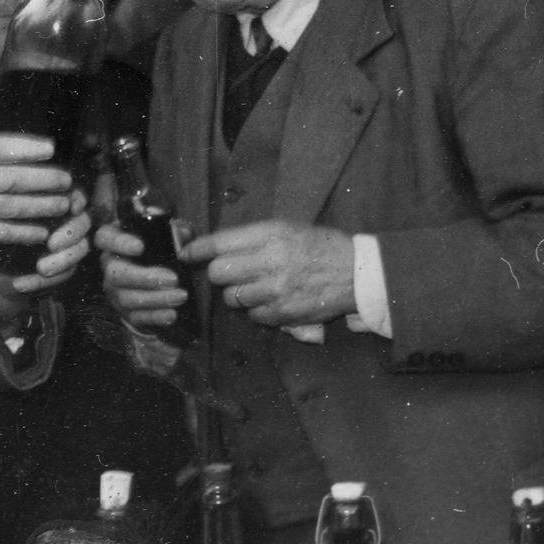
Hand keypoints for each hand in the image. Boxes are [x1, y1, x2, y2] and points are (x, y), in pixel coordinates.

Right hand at [0, 116, 73, 263]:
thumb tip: (3, 106)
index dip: (26, 147)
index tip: (52, 148)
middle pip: (9, 177)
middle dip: (43, 179)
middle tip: (67, 179)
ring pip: (8, 205)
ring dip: (40, 206)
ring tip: (63, 204)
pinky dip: (21, 233)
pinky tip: (40, 232)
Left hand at [12, 194, 91, 295]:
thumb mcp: (0, 217)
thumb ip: (15, 204)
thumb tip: (23, 187)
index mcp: (57, 201)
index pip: (76, 196)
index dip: (77, 200)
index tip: (71, 208)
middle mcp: (69, 221)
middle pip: (84, 222)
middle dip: (71, 233)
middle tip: (52, 243)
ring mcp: (70, 246)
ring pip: (80, 249)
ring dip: (62, 260)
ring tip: (41, 268)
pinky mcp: (65, 269)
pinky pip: (63, 276)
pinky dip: (41, 282)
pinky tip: (19, 284)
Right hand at [96, 220, 188, 328]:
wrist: (162, 280)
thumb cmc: (162, 250)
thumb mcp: (169, 235)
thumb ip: (175, 231)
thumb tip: (181, 233)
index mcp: (114, 241)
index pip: (105, 238)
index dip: (120, 243)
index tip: (140, 247)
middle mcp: (109, 266)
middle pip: (116, 273)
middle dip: (145, 277)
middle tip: (173, 279)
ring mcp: (114, 291)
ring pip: (127, 298)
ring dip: (156, 299)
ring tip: (181, 296)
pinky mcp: (124, 312)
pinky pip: (136, 317)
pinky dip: (155, 316)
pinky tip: (172, 314)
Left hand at [185, 220, 355, 327]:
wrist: (356, 273)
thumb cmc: (320, 246)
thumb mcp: (287, 228)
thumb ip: (251, 238)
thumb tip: (213, 248)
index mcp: (270, 234)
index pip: (219, 243)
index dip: (197, 249)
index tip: (187, 254)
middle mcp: (270, 261)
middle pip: (218, 273)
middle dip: (221, 273)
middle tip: (233, 272)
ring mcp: (275, 291)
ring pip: (232, 297)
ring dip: (238, 293)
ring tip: (258, 286)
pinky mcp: (282, 314)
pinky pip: (252, 315)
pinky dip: (256, 309)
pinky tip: (271, 299)